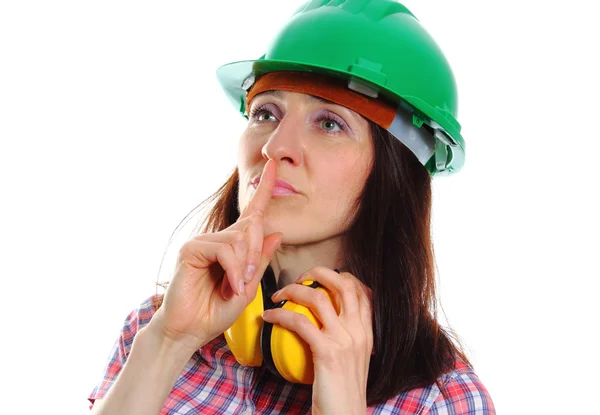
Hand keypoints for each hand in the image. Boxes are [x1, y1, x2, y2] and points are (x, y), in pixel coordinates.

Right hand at [149, 160, 281, 352]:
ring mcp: (203, 242)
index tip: (273, 165)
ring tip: (235, 288)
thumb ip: (259, 261)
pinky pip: (225, 249)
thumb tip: (276, 233)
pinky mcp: (191, 248)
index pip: (252, 213)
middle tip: (247, 281)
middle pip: (252, 225)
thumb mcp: (248, 288)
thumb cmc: (215, 312)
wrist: (189, 331)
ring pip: (239, 239)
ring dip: (244, 266)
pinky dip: (233, 270)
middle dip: (256, 253)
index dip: (264, 189)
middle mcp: (218, 239)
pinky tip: (230, 287)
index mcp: (233, 247)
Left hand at [262, 267, 372, 414]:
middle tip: (299, 278)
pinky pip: (299, 322)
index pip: (361, 290)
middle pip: (343, 284)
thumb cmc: (343, 393)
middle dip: (318, 272)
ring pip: (317, 298)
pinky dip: (280, 315)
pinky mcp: (327, 352)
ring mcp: (344, 341)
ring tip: (278, 295)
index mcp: (367, 332)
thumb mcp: (353, 361)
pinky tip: (269, 317)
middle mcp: (359, 331)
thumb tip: (325, 325)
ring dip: (293, 290)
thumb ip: (346, 340)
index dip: (340, 276)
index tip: (320, 279)